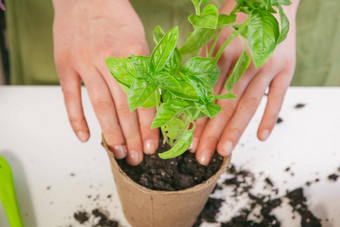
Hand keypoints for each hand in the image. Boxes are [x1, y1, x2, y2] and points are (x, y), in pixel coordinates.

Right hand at [53, 0, 158, 164]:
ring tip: (117, 153)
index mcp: (134, 53)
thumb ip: (146, 71)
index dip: (149, 126)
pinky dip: (76, 120)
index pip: (144, 98)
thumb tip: (153, 106)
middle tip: (136, 158)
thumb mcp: (141, 41)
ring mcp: (85, 63)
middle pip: (123, 107)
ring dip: (110, 133)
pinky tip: (85, 138)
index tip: (152, 147)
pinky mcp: (65, 65)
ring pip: (100, 105)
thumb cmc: (118, 20)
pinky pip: (71, 97)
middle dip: (132, 136)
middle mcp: (110, 59)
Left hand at [190, 1, 298, 164]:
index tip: (189, 141)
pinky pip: (278, 97)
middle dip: (212, 134)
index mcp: (223, 52)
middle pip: (226, 105)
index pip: (208, 95)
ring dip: (236, 131)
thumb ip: (203, 63)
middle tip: (201, 157)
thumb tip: (188, 93)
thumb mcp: (214, 35)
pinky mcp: (287, 69)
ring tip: (224, 152)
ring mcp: (268, 66)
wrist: (272, 0)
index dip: (198, 119)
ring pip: (249, 105)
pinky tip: (261, 137)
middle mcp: (246, 61)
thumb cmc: (238, 17)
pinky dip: (270, 117)